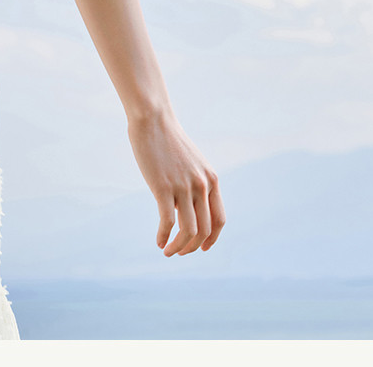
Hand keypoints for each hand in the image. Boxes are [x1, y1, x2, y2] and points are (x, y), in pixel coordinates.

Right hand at [127, 105, 225, 256]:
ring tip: (167, 251)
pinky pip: (168, 222)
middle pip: (204, 231)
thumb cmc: (169, 140)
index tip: (200, 248)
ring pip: (188, 231)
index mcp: (211, 180)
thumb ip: (196, 182)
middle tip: (178, 252)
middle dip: (191, 248)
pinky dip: (164, 236)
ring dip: (178, 247)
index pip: (219, 220)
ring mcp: (184, 186)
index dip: (211, 240)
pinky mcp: (164, 187)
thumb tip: (191, 206)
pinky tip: (158, 241)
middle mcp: (202, 185)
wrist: (153, 119)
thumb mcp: (191, 162)